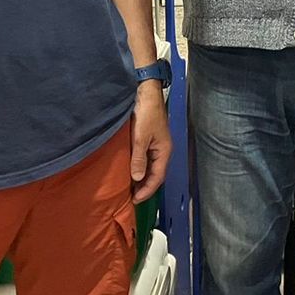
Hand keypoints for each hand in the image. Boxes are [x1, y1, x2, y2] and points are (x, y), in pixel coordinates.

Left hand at [130, 80, 172, 202]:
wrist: (146, 93)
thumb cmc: (146, 113)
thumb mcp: (140, 137)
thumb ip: (139, 158)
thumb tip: (138, 178)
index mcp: (164, 151)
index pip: (158, 177)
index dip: (147, 190)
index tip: (135, 200)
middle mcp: (162, 150)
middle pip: (155, 174)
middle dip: (145, 187)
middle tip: (131, 198)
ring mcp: (156, 145)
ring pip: (150, 167)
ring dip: (142, 178)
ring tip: (130, 188)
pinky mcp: (149, 140)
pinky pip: (145, 159)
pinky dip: (139, 167)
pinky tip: (130, 170)